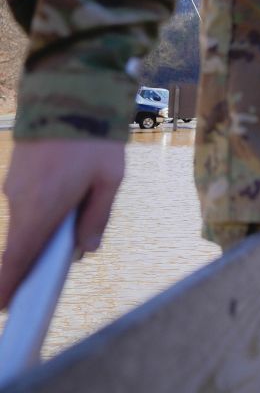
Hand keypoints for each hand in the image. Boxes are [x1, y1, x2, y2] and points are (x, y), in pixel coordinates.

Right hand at [0, 139, 124, 308]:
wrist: (69, 94)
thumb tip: (86, 249)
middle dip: (37, 257)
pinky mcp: (16, 172)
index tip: (5, 305)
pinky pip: (28, 200)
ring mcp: (14, 185)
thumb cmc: (95, 140)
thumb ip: (97, 216)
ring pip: (28, 219)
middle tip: (55, 269)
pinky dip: (43, 208)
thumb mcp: (110, 180)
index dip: (10, 283)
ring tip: (77, 216)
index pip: (18, 257)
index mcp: (42, 209)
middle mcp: (21, 201)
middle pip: (24, 242)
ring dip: (46, 226)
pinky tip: (67, 198)